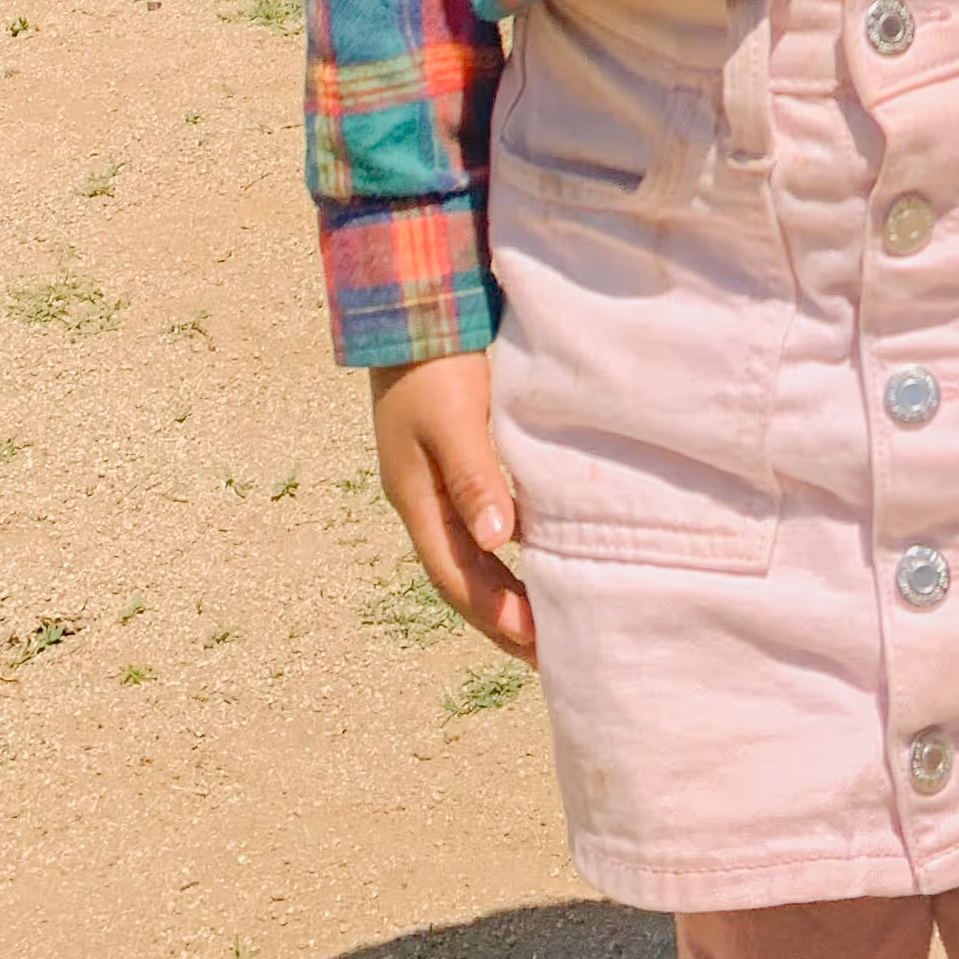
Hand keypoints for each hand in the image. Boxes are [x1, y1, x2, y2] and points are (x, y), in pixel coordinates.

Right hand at [370, 351, 536, 665]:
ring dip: (505, 588)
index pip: (457, 576)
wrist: (411, 302)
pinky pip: (483, 519)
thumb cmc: (433, 360)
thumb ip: (474, 477)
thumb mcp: (453, 418)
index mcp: (416, 499)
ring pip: (473, 552)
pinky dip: (509, 548)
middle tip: (547, 656)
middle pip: (463, 576)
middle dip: (501, 618)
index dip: (495, 614)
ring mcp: (436, 479)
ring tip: (546, 620)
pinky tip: (539, 551)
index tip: (538, 646)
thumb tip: (497, 545)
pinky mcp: (457, 455)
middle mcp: (424, 499)